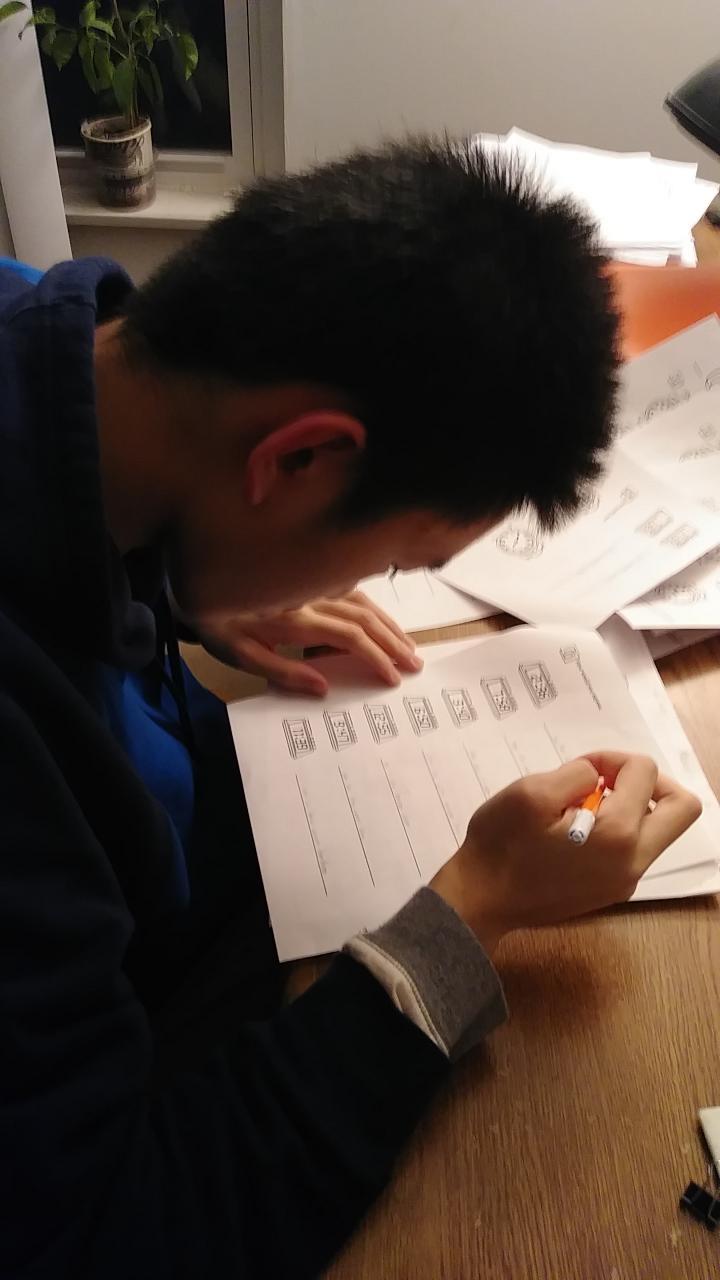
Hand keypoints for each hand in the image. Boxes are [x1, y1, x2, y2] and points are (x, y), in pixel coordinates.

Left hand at [195, 591, 422, 694]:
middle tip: (415, 664)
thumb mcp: (238, 655)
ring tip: (407, 644)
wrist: (194, 576)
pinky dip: (371, 605)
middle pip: (364, 618)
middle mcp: (309, 597)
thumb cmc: (215, 621)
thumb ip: (283, 672)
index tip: (392, 677)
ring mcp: (310, 584)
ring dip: (388, 623)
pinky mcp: (307, 577)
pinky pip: (349, 588)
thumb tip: (323, 686)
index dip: (375, 657)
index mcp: (295, 619)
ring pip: (361, 601)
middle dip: (392, 642)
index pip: (349, 637)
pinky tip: (380, 617)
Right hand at [431, 752, 701, 954]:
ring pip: (660, 830)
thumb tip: (597, 776)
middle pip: (683, 809)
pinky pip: (635, 849)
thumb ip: (576, 773)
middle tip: (609, 781)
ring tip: (583, 805)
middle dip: (650, 782)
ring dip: (632, 805)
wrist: (480, 900)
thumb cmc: (500, 845)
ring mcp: (626, 881)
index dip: (612, 758)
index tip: (580, 768)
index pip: (645, 772)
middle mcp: (633, 862)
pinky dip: (617, 828)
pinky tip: (575, 830)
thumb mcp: (530, 792)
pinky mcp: (612, 890)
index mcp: (618, 835)